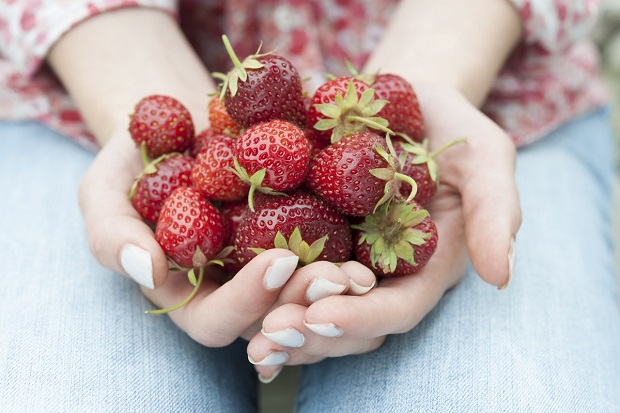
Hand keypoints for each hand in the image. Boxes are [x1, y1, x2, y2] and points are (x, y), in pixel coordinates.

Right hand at [78, 131, 376, 345]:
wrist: (184, 121)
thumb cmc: (140, 162)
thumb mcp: (106, 192)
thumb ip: (112, 233)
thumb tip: (145, 269)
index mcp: (195, 294)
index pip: (220, 321)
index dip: (250, 300)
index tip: (279, 259)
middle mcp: (242, 291)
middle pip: (280, 317)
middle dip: (310, 302)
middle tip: (341, 277)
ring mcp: (280, 265)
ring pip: (317, 299)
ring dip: (343, 290)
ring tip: (366, 270)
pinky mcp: (312, 233)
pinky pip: (341, 252)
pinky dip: (362, 251)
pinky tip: (384, 234)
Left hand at [247, 84, 521, 380]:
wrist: (395, 97)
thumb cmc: (447, 125)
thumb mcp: (484, 155)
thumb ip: (494, 210)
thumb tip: (499, 276)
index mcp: (422, 266)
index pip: (397, 309)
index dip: (362, 318)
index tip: (322, 315)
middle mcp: (378, 275)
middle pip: (346, 322)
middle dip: (310, 332)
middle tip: (272, 333)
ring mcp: (339, 260)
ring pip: (309, 310)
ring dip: (278, 326)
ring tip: (249, 335)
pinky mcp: (304, 238)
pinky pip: (279, 276)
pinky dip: (257, 295)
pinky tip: (233, 305)